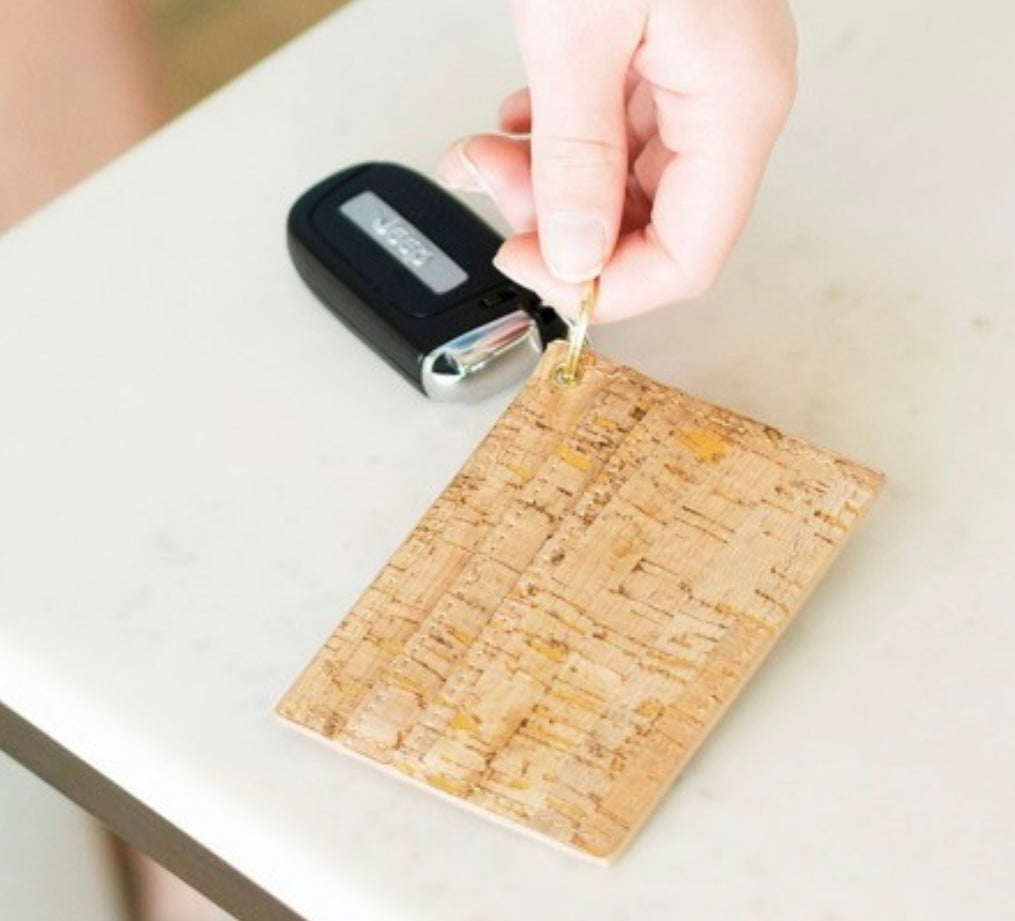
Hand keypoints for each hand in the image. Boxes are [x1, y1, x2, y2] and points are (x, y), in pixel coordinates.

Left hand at [438, 0, 796, 321]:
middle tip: (493, 193)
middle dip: (562, 226)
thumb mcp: (578, 30)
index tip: (537, 275)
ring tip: (484, 150)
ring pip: (623, 184)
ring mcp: (693, 79)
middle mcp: (726, 101)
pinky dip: (555, 144)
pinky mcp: (656, 57)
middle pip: (652, 225)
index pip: (690, 256)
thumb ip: (576, 156)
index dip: (611, 289)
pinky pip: (609, 135)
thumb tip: (577, 254)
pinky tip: (516, 125)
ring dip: (547, 184)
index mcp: (734, 105)